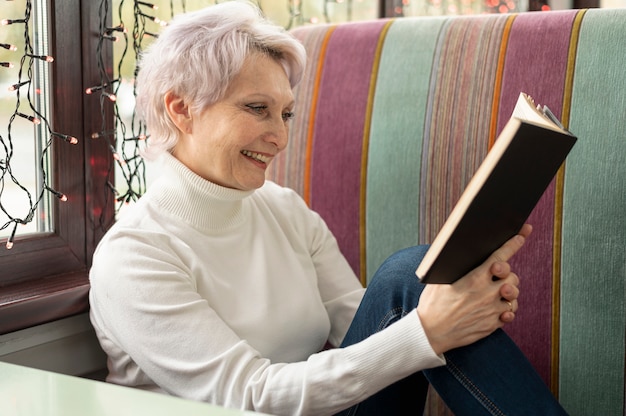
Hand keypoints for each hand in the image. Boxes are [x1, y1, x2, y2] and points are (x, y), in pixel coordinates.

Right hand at [417, 224, 531, 354]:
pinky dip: (507, 310)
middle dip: (508, 274)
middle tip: (499, 275)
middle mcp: (487, 294)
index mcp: (474, 279)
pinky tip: (498, 308)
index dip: (513, 244)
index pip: (500, 256)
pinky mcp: (492, 325)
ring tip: (499, 292)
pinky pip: (510, 314)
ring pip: (514, 297)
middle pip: (512, 277)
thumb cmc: (433, 304)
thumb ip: (456, 267)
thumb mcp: (439, 279)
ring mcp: (491, 310)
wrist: (430, 332)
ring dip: (509, 292)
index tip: (521, 235)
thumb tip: (462, 253)